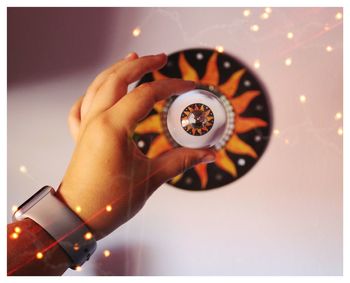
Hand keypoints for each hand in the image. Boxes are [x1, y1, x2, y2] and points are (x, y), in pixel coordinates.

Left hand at [57, 52, 215, 239]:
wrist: (76, 218)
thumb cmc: (111, 202)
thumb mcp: (150, 179)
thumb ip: (181, 161)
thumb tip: (210, 154)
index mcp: (114, 127)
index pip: (146, 94)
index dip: (172, 86)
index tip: (191, 86)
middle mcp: (96, 120)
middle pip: (118, 78)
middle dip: (141, 64)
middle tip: (161, 57)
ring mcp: (85, 126)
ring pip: (98, 86)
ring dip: (117, 69)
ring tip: (132, 58)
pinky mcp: (80, 136)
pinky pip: (82, 106)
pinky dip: (92, 92)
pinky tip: (100, 90)